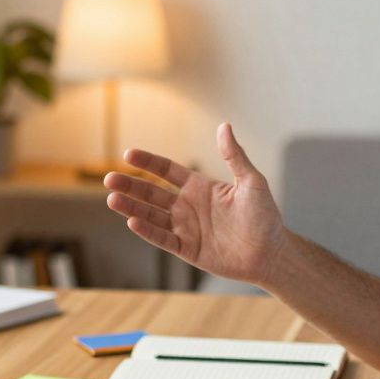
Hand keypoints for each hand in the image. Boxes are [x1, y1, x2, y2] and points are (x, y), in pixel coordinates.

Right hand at [105, 123, 285, 285]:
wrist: (271, 252)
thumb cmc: (265, 216)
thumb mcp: (252, 181)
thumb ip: (234, 156)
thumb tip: (224, 126)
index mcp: (200, 187)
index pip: (167, 171)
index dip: (148, 163)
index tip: (128, 154)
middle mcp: (188, 206)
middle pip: (152, 193)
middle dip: (131, 186)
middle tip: (108, 179)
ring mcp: (186, 228)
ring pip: (152, 216)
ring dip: (132, 207)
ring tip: (112, 199)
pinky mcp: (188, 249)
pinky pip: (163, 239)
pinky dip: (148, 231)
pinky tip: (132, 222)